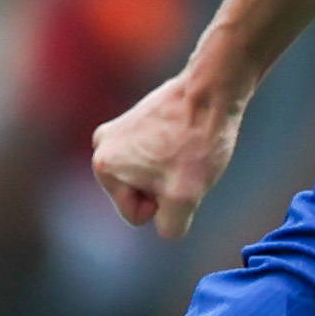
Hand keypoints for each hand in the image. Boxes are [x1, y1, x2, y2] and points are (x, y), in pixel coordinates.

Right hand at [88, 71, 241, 234]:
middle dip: (163, 186)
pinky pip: (155, 153)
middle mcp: (101, 146)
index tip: (178, 177)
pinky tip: (185, 134)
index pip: (136, 216)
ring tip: (186, 146)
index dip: (164, 205)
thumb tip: (166, 224)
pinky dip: (171, 150)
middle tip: (184, 161)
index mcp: (104, 167)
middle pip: (139, 194)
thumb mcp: (185, 199)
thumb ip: (170, 226)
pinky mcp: (136, 116)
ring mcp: (117, 128)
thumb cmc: (197, 142)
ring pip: (148, 174)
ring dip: (169, 169)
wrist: (213, 89)